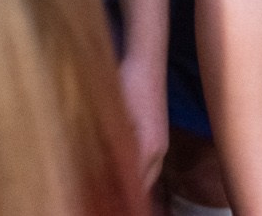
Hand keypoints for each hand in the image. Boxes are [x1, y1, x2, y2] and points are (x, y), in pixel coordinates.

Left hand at [117, 49, 168, 193]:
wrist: (146, 64)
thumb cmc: (128, 85)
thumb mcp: (115, 114)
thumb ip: (111, 143)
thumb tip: (100, 164)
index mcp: (148, 148)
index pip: (135, 183)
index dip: (120, 192)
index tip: (105, 198)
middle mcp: (159, 150)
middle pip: (145, 183)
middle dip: (129, 193)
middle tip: (108, 198)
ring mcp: (162, 144)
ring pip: (150, 174)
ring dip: (136, 183)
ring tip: (117, 191)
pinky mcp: (159, 136)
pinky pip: (151, 163)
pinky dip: (140, 171)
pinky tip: (126, 171)